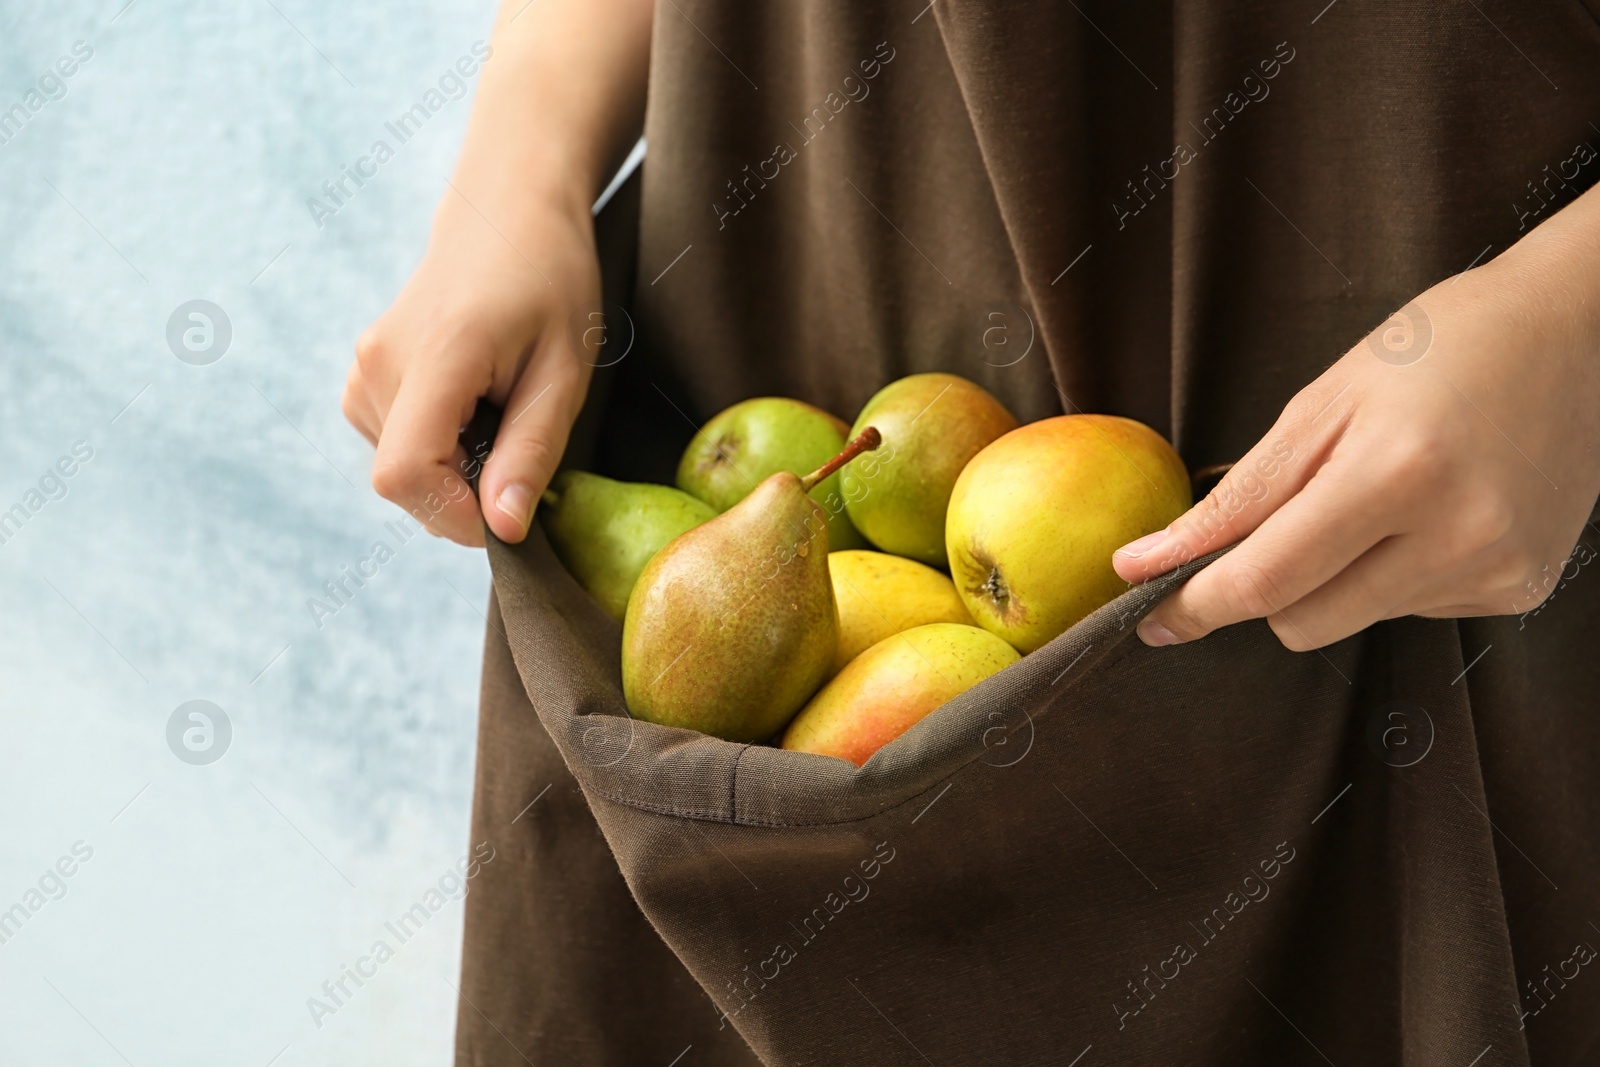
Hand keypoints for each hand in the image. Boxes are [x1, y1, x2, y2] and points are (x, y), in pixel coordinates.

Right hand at [343, 185, 598, 545]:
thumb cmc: (549, 281)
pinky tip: (474, 408)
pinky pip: (397, 448)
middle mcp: (379, 365)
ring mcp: (364, 371)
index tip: (511, 512)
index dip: (455, 516)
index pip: (405, 473)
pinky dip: (441, 451)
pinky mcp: (364, 379)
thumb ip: (531, 451)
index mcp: (435, 356)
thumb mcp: (564, 371)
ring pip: (401, 471)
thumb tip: (504, 530)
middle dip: (467, 496)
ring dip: (456, 472)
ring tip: (500, 413)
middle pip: (404, 483)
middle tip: (523, 448)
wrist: (506, 213)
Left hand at [1112, 242, 1599, 650]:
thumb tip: (1150, 561)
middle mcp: (1457, 534)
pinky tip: (1425, 511)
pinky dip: (1390, 574)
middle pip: (1301, 622)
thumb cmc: (1439, 348)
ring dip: (1331, 578)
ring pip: (1352, 620)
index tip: (1146, 616)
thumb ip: (1237, 497)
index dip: (1194, 605)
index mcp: (1398, 472)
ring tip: (1373, 495)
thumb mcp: (1321, 403)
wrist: (1575, 332)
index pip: (1266, 579)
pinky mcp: (1518, 587)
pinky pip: (1409, 608)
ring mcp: (1496, 568)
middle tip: (1267, 529)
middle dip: (1263, 589)